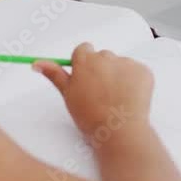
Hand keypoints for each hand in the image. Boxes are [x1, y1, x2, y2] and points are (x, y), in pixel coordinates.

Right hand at [33, 43, 153, 136]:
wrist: (118, 130)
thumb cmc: (90, 115)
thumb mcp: (67, 94)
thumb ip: (54, 74)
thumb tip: (37, 62)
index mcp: (85, 60)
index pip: (83, 50)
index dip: (84, 65)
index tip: (86, 79)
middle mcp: (106, 57)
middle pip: (102, 56)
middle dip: (101, 70)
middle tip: (100, 93)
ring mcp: (127, 63)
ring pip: (120, 64)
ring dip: (118, 75)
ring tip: (115, 98)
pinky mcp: (144, 71)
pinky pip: (137, 71)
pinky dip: (134, 82)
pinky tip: (128, 98)